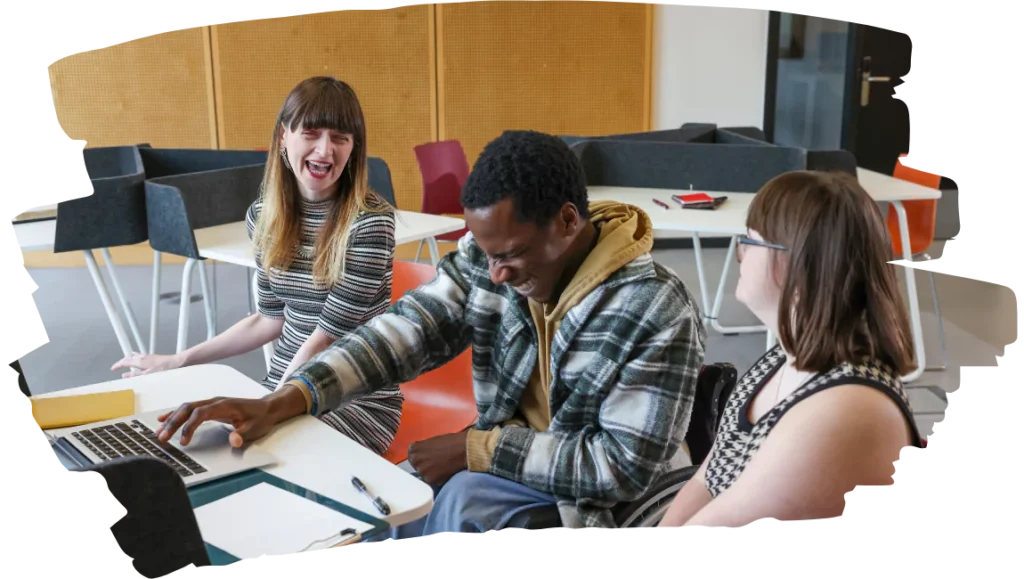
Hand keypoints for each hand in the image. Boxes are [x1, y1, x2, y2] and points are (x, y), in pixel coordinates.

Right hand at [111, 352, 183, 378]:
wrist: (177, 362)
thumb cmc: (164, 369)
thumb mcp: (148, 375)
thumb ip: (135, 375)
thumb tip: (124, 376)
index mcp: (140, 361)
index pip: (125, 361)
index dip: (118, 365)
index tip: (113, 369)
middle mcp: (143, 357)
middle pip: (129, 357)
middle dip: (122, 361)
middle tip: (118, 366)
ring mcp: (148, 356)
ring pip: (135, 356)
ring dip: (129, 359)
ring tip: (126, 364)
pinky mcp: (153, 357)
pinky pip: (141, 357)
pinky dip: (136, 360)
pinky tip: (139, 363)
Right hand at [155, 397, 275, 447]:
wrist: (267, 408)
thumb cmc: (260, 418)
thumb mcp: (255, 429)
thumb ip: (243, 435)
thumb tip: (234, 440)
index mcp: (224, 405)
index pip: (200, 414)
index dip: (190, 427)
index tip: (184, 442)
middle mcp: (215, 401)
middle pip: (188, 408)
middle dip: (173, 422)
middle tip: (162, 437)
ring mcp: (211, 403)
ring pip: (186, 408)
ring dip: (172, 419)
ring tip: (159, 432)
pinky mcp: (210, 407)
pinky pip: (189, 409)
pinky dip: (176, 414)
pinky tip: (164, 419)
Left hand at [407, 431, 468, 486]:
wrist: (463, 449)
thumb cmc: (451, 442)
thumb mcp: (432, 442)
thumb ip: (423, 450)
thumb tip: (422, 457)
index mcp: (413, 449)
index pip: (412, 457)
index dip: (422, 458)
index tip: (428, 458)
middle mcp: (415, 460)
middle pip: (417, 467)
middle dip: (425, 467)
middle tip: (437, 463)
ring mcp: (422, 471)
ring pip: (424, 476)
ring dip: (432, 474)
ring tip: (442, 467)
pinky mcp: (430, 480)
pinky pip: (432, 482)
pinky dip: (438, 479)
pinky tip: (445, 471)